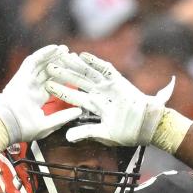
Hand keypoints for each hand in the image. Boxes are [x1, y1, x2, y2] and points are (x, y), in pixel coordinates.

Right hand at [0, 44, 81, 145]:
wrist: (7, 125)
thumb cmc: (24, 128)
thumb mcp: (48, 124)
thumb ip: (63, 117)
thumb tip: (80, 112)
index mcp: (38, 98)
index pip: (53, 84)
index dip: (63, 79)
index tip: (75, 74)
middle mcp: (33, 87)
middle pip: (48, 72)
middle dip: (60, 64)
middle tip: (73, 58)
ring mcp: (27, 80)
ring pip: (42, 64)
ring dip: (53, 56)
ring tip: (66, 50)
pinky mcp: (22, 74)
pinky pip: (34, 60)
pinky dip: (44, 53)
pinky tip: (55, 48)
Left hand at [46, 50, 173, 147]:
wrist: (146, 126)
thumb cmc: (127, 131)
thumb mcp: (103, 133)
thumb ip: (85, 132)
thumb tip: (67, 137)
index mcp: (95, 104)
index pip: (74, 95)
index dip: (61, 90)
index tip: (47, 86)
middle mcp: (99, 92)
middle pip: (78, 80)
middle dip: (64, 73)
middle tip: (48, 66)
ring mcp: (108, 85)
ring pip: (89, 72)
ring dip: (75, 64)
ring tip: (62, 56)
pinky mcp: (118, 81)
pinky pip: (105, 69)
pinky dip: (94, 62)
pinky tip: (82, 56)